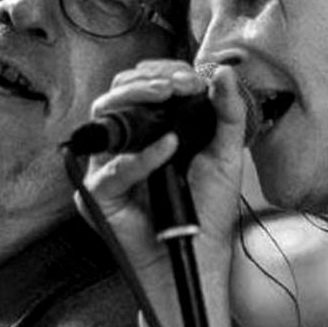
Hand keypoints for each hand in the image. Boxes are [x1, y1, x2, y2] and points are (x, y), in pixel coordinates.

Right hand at [76, 59, 251, 326]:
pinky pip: (113, 170)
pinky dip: (141, 157)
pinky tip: (168, 147)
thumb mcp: (226, 155)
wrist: (199, 254)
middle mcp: (126, 143)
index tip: (193, 79)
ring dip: (136, 99)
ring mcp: (109, 166)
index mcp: (151, 129)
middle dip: (148, 80)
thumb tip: (225, 72)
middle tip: (179, 84)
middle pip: (118, 94)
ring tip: (168, 97)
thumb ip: (227, 113)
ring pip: (104, 117)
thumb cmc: (208, 210)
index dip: (164, 74)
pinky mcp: (100, 194)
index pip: (144, 86)